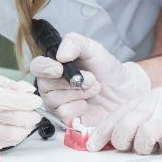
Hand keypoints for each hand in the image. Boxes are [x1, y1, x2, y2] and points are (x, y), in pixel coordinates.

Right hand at [0, 73, 42, 146]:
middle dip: (32, 114)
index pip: (9, 100)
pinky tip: (21, 126)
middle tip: (37, 110)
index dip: (27, 101)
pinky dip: (21, 134)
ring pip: (15, 133)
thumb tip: (29, 91)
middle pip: (15, 118)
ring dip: (28, 126)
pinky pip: (12, 141)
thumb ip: (13, 85)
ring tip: (30, 118)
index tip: (36, 101)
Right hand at [29, 33, 150, 125]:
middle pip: (45, 85)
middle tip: (91, 78)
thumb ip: (75, 43)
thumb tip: (59, 55)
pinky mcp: (68, 119)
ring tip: (94, 89)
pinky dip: (79, 108)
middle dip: (71, 82)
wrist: (125, 91)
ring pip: (54, 101)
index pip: (37, 66)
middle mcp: (53, 86)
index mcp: (55, 67)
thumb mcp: (93, 48)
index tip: (60, 68)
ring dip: (79, 94)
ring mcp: (59, 103)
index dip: (45, 68)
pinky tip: (88, 104)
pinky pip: (64, 115)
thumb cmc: (107, 69)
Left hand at [86, 81, 161, 153]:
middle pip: (125, 126)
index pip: (118, 114)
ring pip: (143, 137)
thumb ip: (143, 115)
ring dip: (144, 148)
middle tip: (127, 147)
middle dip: (121, 141)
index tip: (91, 145)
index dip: (101, 132)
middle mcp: (159, 105)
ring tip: (154, 146)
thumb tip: (117, 134)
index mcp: (150, 97)